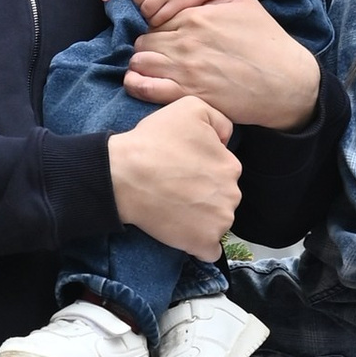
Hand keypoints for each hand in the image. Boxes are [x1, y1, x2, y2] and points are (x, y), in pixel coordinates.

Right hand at [108, 96, 240, 258]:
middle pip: (223, 198)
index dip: (204, 171)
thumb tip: (227, 140)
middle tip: (176, 189)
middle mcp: (232, 195)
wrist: (123, 175)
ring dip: (202, 219)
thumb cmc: (153, 141)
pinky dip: (199, 244)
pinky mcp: (203, 243)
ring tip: (174, 209)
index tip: (183, 171)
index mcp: (231, 166)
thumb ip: (220, 120)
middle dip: (205, 195)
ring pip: (218, 222)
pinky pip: (210, 249)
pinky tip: (182, 232)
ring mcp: (219, 222)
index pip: (225, 171)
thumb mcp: (191, 107)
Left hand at [123, 0, 323, 131]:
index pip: (157, 20)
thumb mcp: (245, 3)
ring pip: (140, 63)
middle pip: (144, 41)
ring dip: (141, 66)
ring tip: (149, 71)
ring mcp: (185, 70)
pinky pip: (147, 88)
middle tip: (157, 56)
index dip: (158, 30)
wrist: (286, 82)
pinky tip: (139, 84)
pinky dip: (138, 85)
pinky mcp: (188, 95)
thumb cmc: (269, 42)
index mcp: (196, 17)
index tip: (164, 39)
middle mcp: (186, 42)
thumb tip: (197, 2)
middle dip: (147, 48)